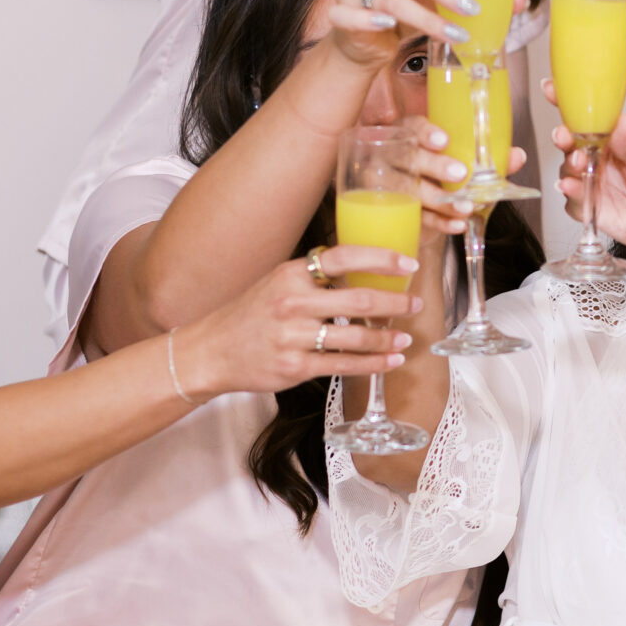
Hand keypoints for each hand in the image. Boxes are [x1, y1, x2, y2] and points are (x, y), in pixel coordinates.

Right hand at [174, 250, 420, 396]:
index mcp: (290, 274)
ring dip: (387, 337)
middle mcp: (292, 303)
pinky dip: (373, 365)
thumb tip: (361, 270)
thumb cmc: (249, 315)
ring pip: (355, 337)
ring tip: (405, 337)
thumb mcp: (276, 282)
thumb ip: (313, 276)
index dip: (382, 259)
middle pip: (359, 300)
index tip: (408, 264)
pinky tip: (390, 360)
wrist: (211, 351)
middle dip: (394, 303)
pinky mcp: (294, 367)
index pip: (344, 257)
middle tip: (414, 304)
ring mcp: (293, 337)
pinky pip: (344, 366)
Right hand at [548, 106, 625, 256]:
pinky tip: (572, 187)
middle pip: (569, 145)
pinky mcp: (589, 206)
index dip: (566, 103)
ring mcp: (591, 182)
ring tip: (578, 162)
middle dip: (562, 137)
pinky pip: (573, 200)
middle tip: (564, 136)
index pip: (584, 118)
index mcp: (610, 140)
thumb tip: (623, 120)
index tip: (550, 89)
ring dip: (568, 165)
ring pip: (567, 171)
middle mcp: (596, 159)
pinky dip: (570, 193)